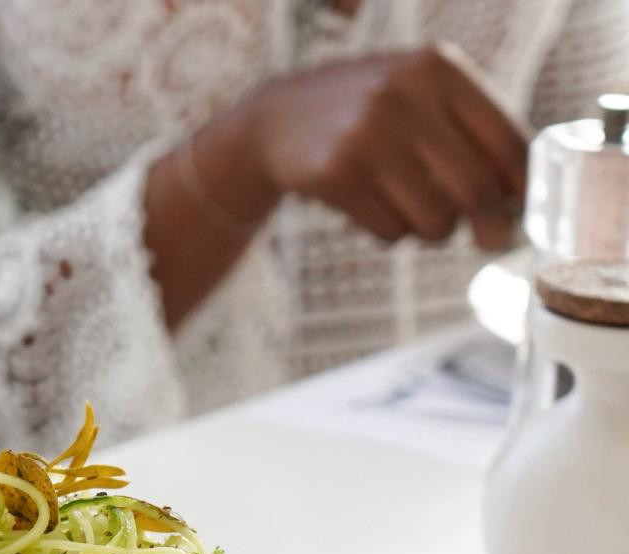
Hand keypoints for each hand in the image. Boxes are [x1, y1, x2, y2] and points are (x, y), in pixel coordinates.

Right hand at [232, 45, 526, 248]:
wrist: (275, 121)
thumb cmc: (365, 115)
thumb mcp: (418, 97)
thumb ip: (469, 133)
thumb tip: (515, 204)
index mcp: (438, 69)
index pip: (506, 140)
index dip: (522, 187)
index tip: (523, 211)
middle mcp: (404, 96)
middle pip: (475, 189)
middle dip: (487, 224)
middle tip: (487, 240)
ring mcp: (366, 135)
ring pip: (434, 220)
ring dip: (432, 232)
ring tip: (415, 213)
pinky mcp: (334, 175)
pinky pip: (390, 232)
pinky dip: (390, 234)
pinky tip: (373, 209)